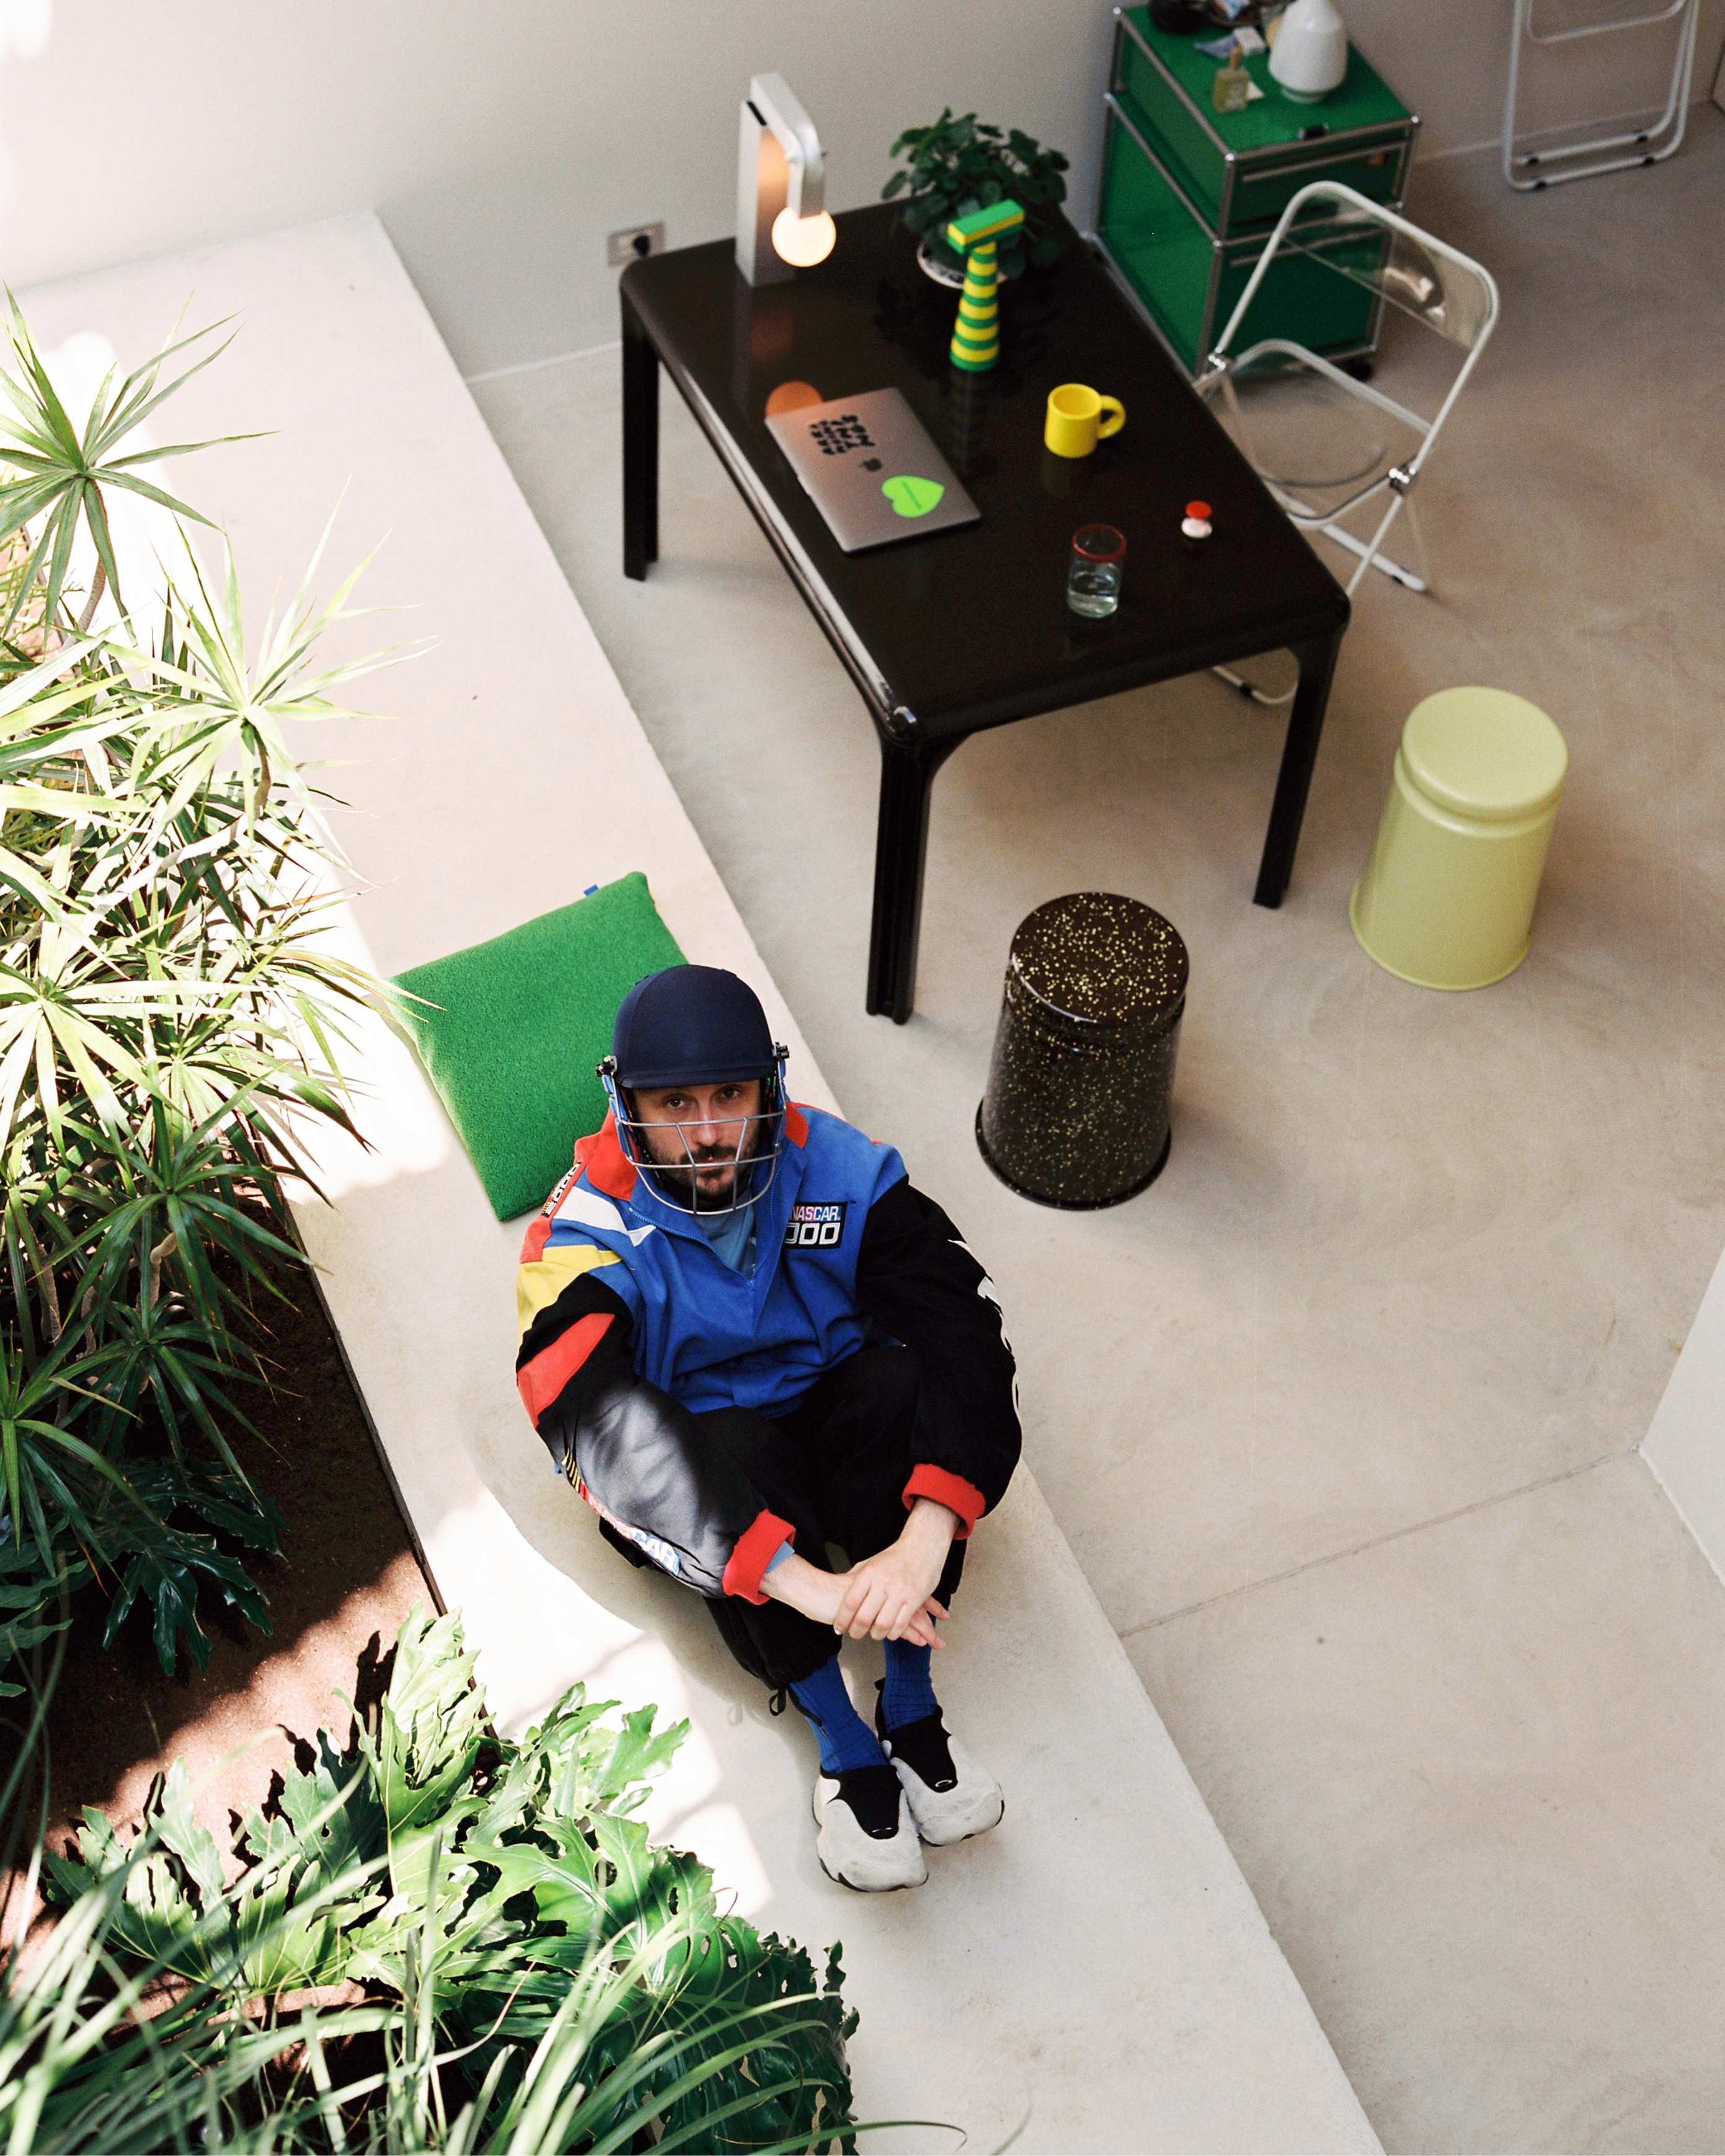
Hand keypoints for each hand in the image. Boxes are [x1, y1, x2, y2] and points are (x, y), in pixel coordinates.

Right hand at [762, 1550, 945, 1645]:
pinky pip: (897, 1624)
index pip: (914, 1591)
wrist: (817, 1590)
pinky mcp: (875, 1614)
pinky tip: (919, 1641)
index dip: (930, 1603)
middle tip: (942, 1634)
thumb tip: (886, 1594)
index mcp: (886, 1581)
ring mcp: (881, 1601)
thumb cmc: (836, 1589)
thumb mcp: (860, 1583)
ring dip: (924, 1631)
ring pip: (909, 1616)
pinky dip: (910, 1633)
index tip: (943, 1613)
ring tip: (936, 1642)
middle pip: (916, 1605)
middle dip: (931, 1621)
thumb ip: (874, 1588)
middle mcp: (887, 1588)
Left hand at [832, 1500, 957, 1643]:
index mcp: (870, 1573)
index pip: (850, 1601)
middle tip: (854, 1633)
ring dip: (875, 1634)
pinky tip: (889, 1631)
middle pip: (864, 1617)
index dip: (842, 1619)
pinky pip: (901, 1624)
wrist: (923, 1546)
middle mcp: (884, 1582)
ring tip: (873, 1633)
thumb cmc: (896, 1556)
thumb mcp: (872, 1562)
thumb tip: (841, 1595)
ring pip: (883, 1624)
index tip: (838, 1627)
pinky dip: (893, 1633)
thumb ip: (857, 1578)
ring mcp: (900, 1591)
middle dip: (856, 1631)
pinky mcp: (915, 1599)